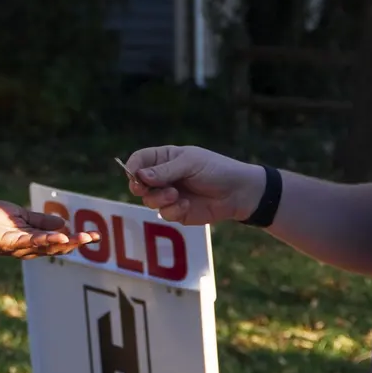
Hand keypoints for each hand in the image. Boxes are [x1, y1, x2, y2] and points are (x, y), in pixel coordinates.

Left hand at [0, 201, 97, 258]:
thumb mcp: (20, 215)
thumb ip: (39, 221)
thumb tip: (62, 223)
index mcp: (32, 239)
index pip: (58, 241)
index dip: (75, 239)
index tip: (94, 235)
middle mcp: (28, 247)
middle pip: (56, 248)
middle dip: (76, 243)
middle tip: (94, 238)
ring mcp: (19, 247)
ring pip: (47, 247)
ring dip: (66, 243)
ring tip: (83, 239)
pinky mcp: (10, 243)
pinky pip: (31, 242)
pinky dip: (47, 240)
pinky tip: (61, 237)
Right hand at [125, 145, 264, 224]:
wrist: (239, 193)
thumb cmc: (216, 170)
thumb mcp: (190, 164)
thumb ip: (165, 171)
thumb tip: (140, 176)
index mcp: (165, 158)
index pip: (139, 160)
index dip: (132, 167)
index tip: (133, 175)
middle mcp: (163, 177)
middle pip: (138, 183)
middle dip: (140, 187)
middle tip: (145, 189)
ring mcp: (169, 195)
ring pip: (149, 200)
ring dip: (159, 198)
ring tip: (175, 195)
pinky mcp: (177, 212)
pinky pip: (164, 214)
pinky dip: (173, 210)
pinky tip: (186, 205)